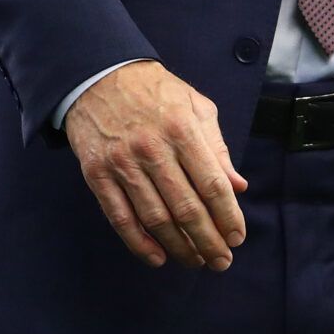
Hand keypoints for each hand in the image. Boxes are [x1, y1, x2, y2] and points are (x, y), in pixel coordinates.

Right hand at [63, 60, 248, 270]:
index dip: (228, 217)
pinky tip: (158, 257)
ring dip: (179, 248)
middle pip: (187, 209)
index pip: (212, 184)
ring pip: (156, 219)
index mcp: (181, 128)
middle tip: (221, 261)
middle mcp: (151, 148)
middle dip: (209, 242)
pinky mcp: (96, 173)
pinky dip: (140, 244)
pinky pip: (120, 217)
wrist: (97, 73)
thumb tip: (237, 186)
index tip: (237, 238)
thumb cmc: (153, 90)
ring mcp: (121, 162)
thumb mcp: (194, 105)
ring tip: (195, 260)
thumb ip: (217, 146)